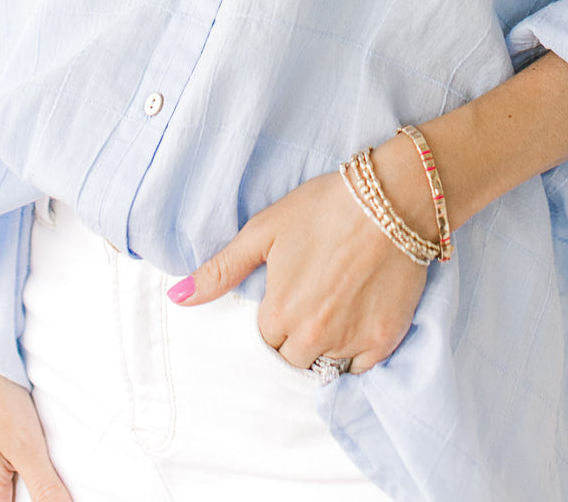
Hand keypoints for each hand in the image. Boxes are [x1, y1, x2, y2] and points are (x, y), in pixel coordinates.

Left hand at [168, 166, 428, 372]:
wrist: (391, 198)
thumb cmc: (325, 207)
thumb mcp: (266, 229)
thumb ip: (222, 270)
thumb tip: (176, 297)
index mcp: (278, 313)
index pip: (264, 339)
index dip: (277, 315)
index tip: (292, 291)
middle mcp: (311, 337)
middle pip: (293, 358)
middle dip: (298, 336)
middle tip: (315, 297)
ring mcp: (350, 342)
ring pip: (326, 365)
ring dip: (327, 345)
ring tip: (338, 305)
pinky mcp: (384, 341)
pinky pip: (361, 368)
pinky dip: (357, 352)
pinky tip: (360, 317)